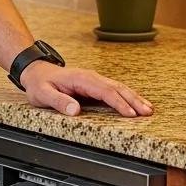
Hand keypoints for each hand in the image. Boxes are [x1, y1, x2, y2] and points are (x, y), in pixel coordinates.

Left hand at [19, 61, 152, 117]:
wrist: (37, 71)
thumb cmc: (40, 83)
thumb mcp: (43, 94)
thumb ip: (59, 101)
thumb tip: (75, 110)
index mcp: (81, 79)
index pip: (105, 91)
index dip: (118, 103)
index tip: (130, 114)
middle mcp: (91, 77)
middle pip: (117, 88)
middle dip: (134, 100)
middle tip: (148, 112)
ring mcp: (94, 80)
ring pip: (119, 88)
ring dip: (134, 98)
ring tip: (148, 109)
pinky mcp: (95, 85)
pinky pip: (114, 90)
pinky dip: (127, 96)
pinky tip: (136, 103)